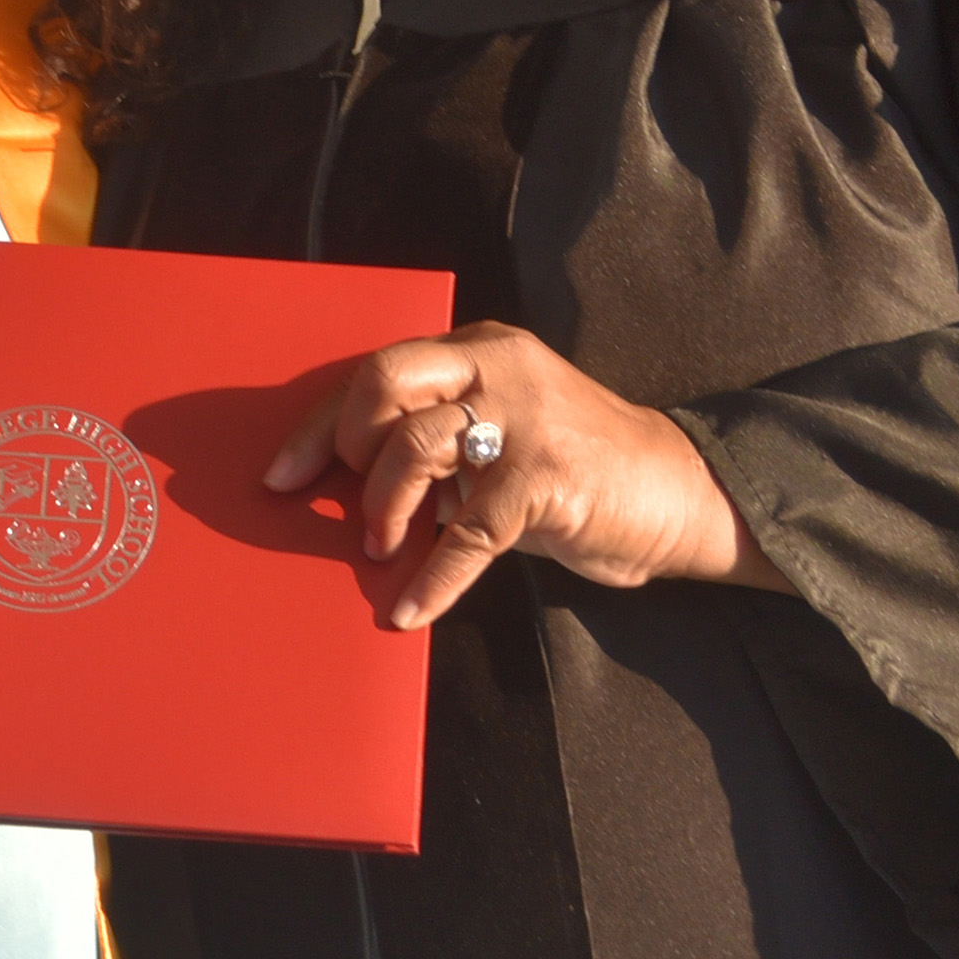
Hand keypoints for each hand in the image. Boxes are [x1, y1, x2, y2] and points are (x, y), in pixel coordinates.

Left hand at [264, 321, 786, 630]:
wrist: (679, 492)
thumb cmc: (573, 467)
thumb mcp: (503, 429)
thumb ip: (438, 436)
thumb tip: (345, 480)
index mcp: (477, 349)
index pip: (377, 370)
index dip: (320, 425)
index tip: (279, 473)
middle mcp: (497, 368)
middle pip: (385, 381)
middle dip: (344, 445)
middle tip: (340, 501)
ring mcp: (525, 420)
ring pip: (415, 447)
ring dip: (383, 508)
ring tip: (377, 548)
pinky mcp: (547, 479)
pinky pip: (468, 533)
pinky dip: (434, 579)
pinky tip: (410, 610)